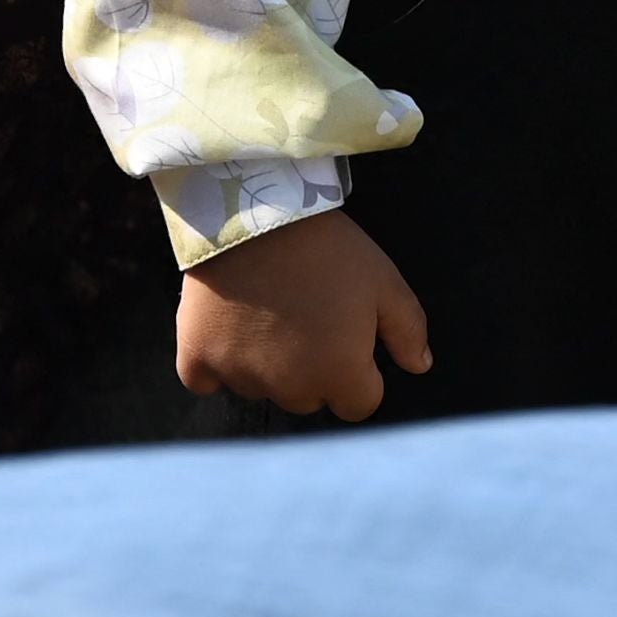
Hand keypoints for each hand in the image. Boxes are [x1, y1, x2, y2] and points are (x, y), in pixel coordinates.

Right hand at [177, 208, 432, 421]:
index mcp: (340, 374)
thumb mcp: (384, 281)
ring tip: (266, 312)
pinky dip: (214, 364)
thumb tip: (420, 366)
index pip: (359, 405)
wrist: (254, 211)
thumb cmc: (329, 248)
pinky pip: (205, 381)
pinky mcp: (197, 357)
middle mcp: (290, 387)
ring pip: (259, 389)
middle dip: (312, 371)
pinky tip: (227, 329)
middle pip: (308, 399)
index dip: (359, 374)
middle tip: (305, 319)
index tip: (347, 340)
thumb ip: (408, 329)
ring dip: (265, 365)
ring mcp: (240, 375)